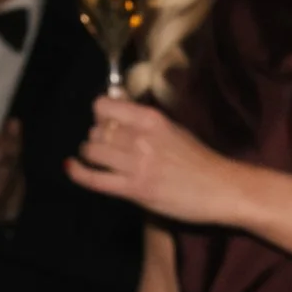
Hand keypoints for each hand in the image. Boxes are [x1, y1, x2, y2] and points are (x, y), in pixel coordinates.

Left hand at [68, 94, 244, 223]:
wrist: (221, 188)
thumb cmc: (199, 159)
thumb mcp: (173, 129)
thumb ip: (144, 120)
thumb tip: (116, 102)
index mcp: (152, 119)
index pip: (104, 106)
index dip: (100, 113)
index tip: (107, 121)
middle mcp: (141, 138)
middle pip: (97, 130)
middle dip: (96, 136)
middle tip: (107, 145)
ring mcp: (136, 165)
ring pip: (92, 151)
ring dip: (89, 154)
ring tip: (98, 157)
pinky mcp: (134, 189)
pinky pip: (94, 179)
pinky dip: (78, 172)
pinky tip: (71, 167)